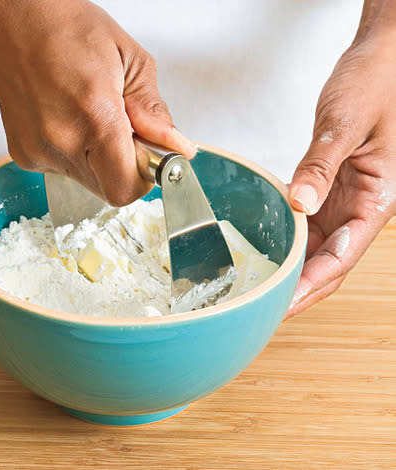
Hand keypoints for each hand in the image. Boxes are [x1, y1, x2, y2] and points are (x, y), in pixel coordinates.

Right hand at [0, 0, 195, 205]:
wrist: (11, 16)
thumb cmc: (67, 26)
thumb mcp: (129, 60)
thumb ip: (155, 112)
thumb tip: (177, 147)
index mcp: (93, 117)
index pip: (127, 187)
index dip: (144, 178)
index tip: (148, 156)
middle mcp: (60, 142)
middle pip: (111, 191)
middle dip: (126, 169)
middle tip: (124, 133)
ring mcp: (38, 151)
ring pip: (90, 183)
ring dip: (102, 161)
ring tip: (92, 118)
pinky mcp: (24, 154)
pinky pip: (66, 171)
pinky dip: (79, 154)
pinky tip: (70, 120)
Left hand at [286, 25, 395, 317]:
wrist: (381, 60)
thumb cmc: (375, 83)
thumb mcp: (345, 124)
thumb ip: (321, 166)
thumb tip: (299, 205)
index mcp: (377, 199)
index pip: (342, 256)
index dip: (311, 284)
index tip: (284, 305)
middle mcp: (363, 207)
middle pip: (330, 262)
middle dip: (301, 288)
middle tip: (266, 308)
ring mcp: (347, 200)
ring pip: (320, 248)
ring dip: (295, 270)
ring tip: (265, 289)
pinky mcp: (333, 188)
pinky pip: (311, 225)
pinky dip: (292, 242)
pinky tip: (271, 252)